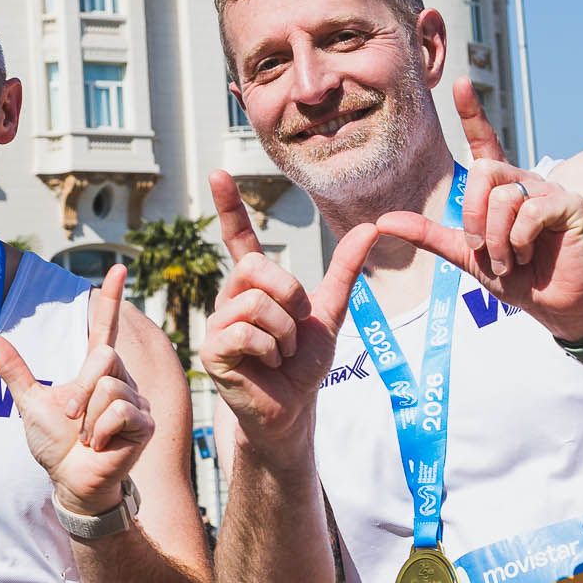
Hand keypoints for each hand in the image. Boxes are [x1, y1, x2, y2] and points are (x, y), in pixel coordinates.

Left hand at [0, 264, 146, 516]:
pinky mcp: (144, 422)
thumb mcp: (28, 400)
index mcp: (94, 371)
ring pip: (109, 387)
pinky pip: (120, 410)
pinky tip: (101, 444)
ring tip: (88, 435)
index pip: (105, 327)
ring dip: (88, 416)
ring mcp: (136, 400)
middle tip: (72, 417)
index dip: (111, 297)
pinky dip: (101, 430)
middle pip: (104, 357)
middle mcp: (119, 379)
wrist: (71, 479)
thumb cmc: (54, 443)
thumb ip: (13, 367)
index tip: (118, 267)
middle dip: (80, 389)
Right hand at [197, 173, 376, 459]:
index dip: (229, 206)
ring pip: (256, 303)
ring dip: (283, 333)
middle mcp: (231, 297)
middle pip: (256, 266)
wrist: (294, 410)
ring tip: (280, 354)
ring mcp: (217, 323)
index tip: (218, 172)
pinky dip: (269, 350)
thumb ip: (346, 271)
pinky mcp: (211, 349)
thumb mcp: (330, 313)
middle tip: (295, 326)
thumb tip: (371, 228)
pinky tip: (267, 365)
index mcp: (256, 285)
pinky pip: (245, 331)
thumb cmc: (303, 365)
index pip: (239, 238)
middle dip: (289, 295)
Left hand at [371, 82, 582, 339]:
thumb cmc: (515, 275)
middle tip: (481, 248)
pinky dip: (520, 240)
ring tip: (508, 260)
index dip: (473, 113)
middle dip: (473, 216)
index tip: (460, 84)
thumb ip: (429, 234)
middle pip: (484, 172)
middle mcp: (524, 181)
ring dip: (497, 239)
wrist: (553, 304)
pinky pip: (531, 212)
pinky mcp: (571, 205)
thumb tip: (383, 221)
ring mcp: (550, 191)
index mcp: (500, 188)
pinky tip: (527, 253)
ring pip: (505, 196)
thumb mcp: (465, 254)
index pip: (484, 142)